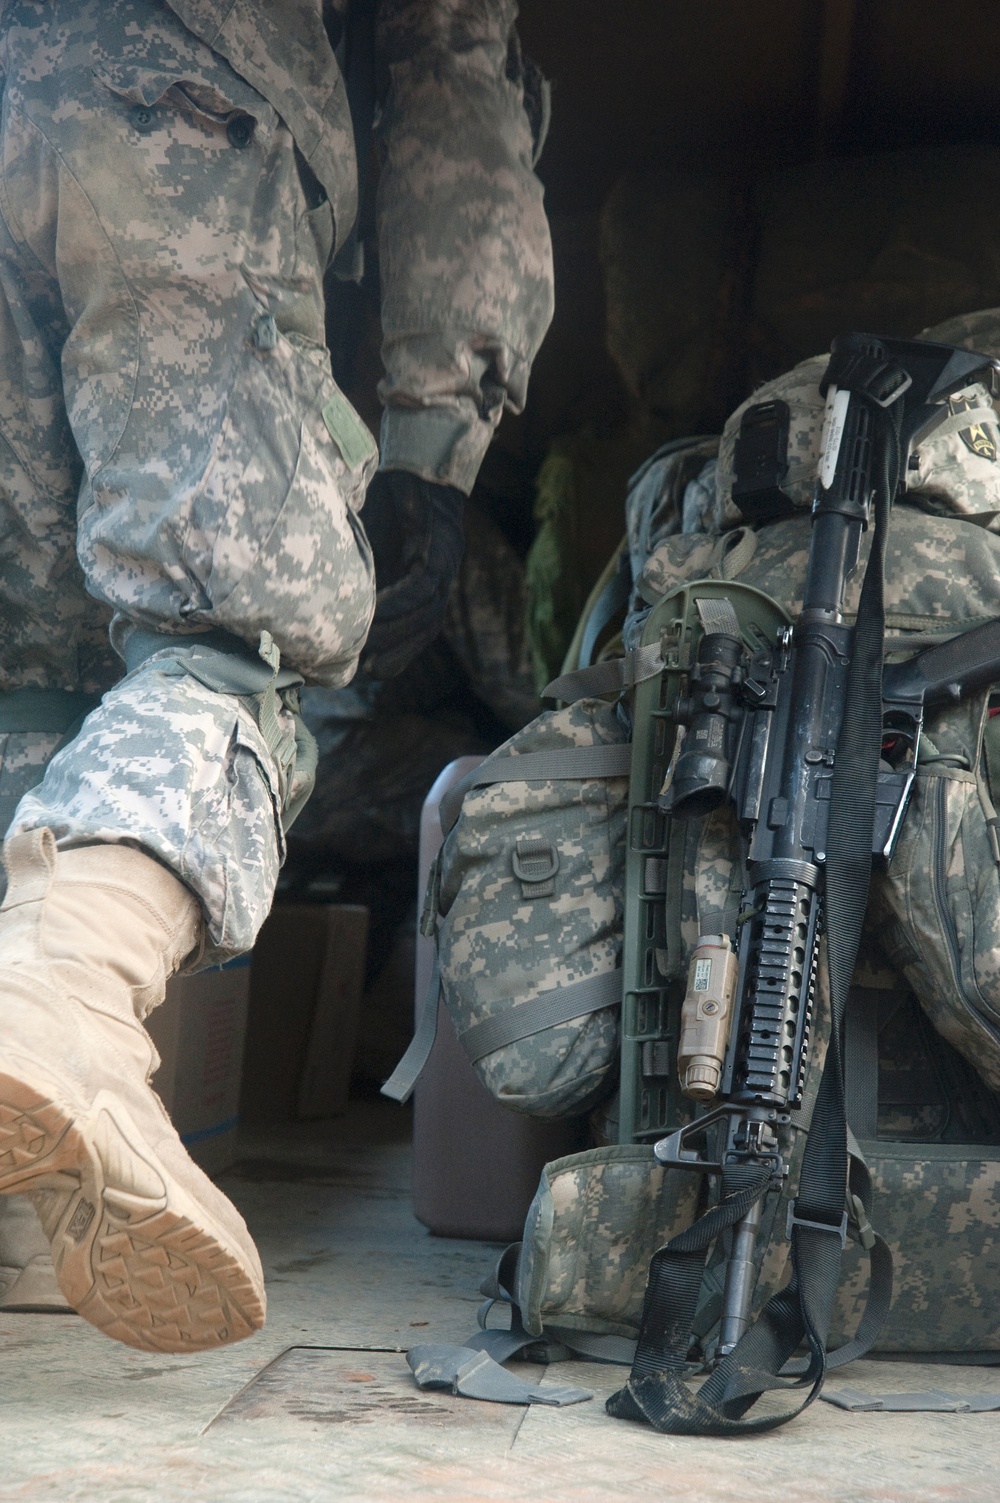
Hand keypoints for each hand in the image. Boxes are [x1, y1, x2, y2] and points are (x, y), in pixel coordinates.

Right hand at [359, 470, 464, 678]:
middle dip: (398, 653)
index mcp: (421, 584)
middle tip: (367, 668)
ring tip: (368, 642)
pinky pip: (425, 585)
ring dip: (397, 631)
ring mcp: (445, 565)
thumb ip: (356, 573)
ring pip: (427, 614)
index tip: (367, 669)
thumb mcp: (366, 546)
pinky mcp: (443, 548)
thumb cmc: (387, 501)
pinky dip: (402, 599)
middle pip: (424, 631)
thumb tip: (319, 601)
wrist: (414, 461)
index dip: (395, 653)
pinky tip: (379, 608)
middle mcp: (438, 581)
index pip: (414, 632)